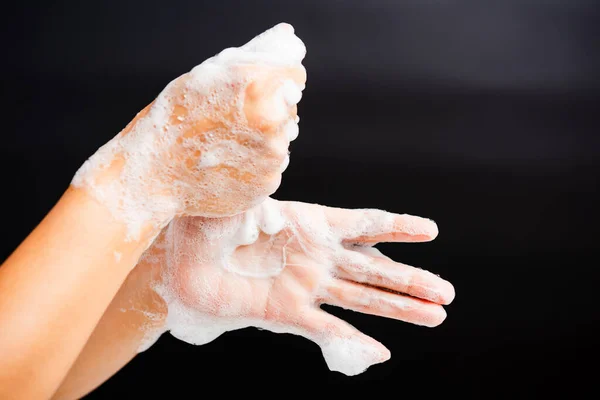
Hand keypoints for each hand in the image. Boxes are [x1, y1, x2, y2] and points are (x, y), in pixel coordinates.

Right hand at [72, 23, 305, 238]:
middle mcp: (272, 121)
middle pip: (290, 106)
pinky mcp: (269, 182)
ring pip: (283, 136)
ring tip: (226, 141)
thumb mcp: (206, 73)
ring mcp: (273, 156)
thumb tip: (289, 38)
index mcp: (258, 86)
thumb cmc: (173, 119)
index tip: (259, 85)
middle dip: (270, 106)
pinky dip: (257, 162)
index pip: (295, 73)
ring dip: (264, 135)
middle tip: (231, 118)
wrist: (153, 177)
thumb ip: (254, 53)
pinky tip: (229, 161)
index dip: (276, 77)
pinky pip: (273, 164)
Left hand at [148, 198, 454, 375]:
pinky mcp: (287, 313)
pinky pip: (326, 330)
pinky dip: (353, 341)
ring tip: (436, 317)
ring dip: (399, 310)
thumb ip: (268, 201)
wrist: (181, 263)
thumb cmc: (207, 222)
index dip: (398, 228)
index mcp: (309, 224)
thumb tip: (284, 210)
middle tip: (448, 292)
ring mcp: (305, 287)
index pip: (363, 224)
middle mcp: (315, 257)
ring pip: (362, 299)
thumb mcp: (241, 201)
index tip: (431, 231)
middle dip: (411, 280)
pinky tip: (381, 352)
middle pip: (374, 268)